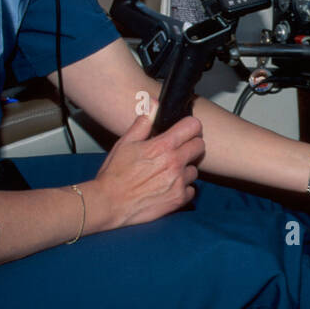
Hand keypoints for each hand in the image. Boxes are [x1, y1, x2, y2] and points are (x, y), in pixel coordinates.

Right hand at [91, 114, 204, 229]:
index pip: (193, 126)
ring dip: (186, 169)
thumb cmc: (115, 174)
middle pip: (200, 146)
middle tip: (178, 150)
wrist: (109, 203)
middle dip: (191, 145)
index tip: (186, 130)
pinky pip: (191, 190)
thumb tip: (153, 104)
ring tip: (169, 172)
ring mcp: (179, 182)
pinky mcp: (178, 199)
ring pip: (195, 169)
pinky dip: (183, 189)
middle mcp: (174, 163)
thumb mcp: (125, 143)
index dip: (190, 126)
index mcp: (163, 146)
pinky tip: (168, 187)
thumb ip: (143, 123)